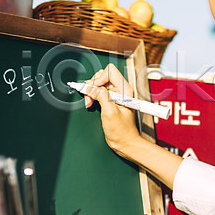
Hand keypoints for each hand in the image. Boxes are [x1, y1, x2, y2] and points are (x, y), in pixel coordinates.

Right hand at [84, 64, 182, 188]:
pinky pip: (98, 91)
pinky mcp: (110, 100)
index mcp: (125, 89)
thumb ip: (101, 96)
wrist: (124, 142)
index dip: (99, 79)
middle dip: (93, 85)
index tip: (94, 90)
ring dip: (90, 91)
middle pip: (102, 76)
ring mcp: (115, 95)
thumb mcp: (110, 112)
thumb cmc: (121, 131)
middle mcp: (121, 90)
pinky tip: (89, 103)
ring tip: (89, 102)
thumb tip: (90, 87)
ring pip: (98, 83)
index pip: (110, 71)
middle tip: (89, 98)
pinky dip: (91, 95)